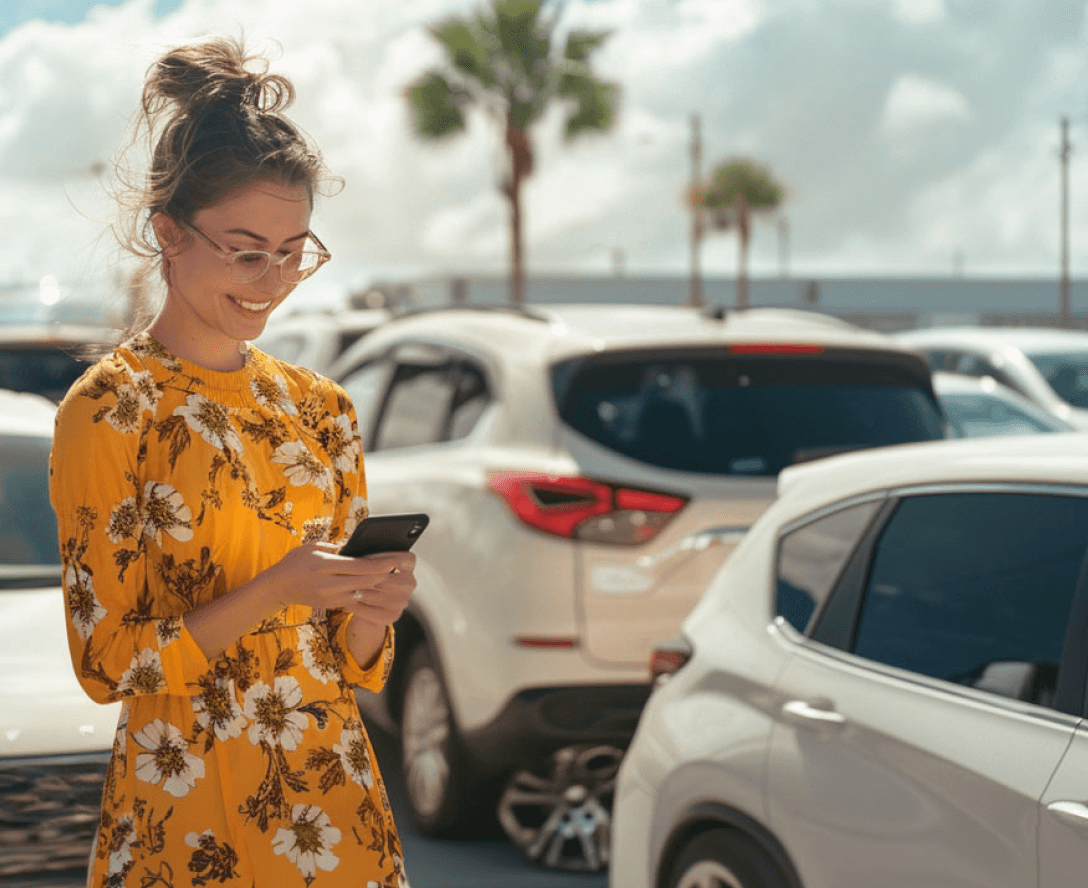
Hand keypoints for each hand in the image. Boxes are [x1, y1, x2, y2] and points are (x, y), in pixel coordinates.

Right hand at [260, 542, 415, 614]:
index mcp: (325, 565)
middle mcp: (328, 584)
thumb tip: (360, 546)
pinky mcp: (331, 605)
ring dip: (378, 586)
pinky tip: (377, 588)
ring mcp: (330, 597)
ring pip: (362, 593)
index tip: (393, 562)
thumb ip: (338, 547)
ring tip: (392, 578)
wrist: (278, 587)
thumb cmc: (297, 561)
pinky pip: (354, 600)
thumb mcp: (315, 547)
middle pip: (364, 581)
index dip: (379, 565)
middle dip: (383, 576)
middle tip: (398, 569)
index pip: (358, 567)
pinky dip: (367, 594)